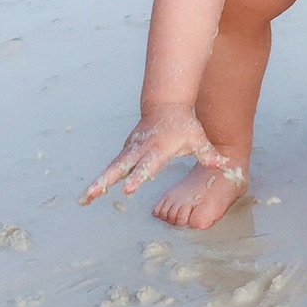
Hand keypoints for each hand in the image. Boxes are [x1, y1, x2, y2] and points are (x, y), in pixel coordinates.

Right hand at [79, 106, 234, 203]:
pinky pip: (110, 169)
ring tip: (82, 201)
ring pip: (110, 170)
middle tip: (92, 195)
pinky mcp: (125, 152)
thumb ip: (209, 154)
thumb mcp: (198, 138)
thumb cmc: (184, 125)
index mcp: (157, 150)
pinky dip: (98, 181)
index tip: (128, 190)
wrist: (165, 105)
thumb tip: (225, 165)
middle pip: (119, 169)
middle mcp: (139, 151)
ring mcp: (129, 151)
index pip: (147, 166)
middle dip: (105, 183)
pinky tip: (88, 196)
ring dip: (96, 185)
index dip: (138, 178)